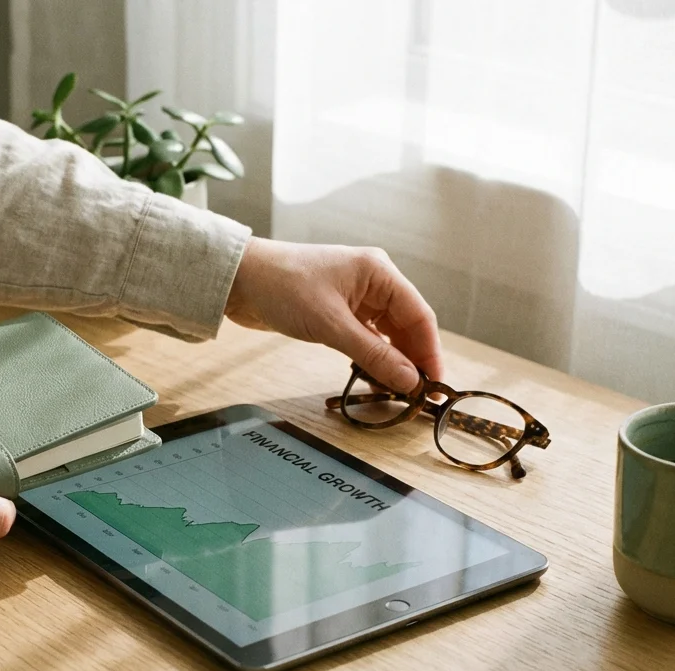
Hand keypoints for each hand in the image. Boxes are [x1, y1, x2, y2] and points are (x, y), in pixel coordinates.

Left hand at [226, 237, 443, 392]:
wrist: (239, 279)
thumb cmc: (283, 288)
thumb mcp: (330, 325)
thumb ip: (373, 354)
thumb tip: (409, 380)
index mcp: (379, 272)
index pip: (419, 315)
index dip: (430, 352)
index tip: (435, 384)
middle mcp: (373, 281)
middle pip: (406, 325)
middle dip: (414, 359)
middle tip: (420, 396)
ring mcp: (356, 296)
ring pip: (387, 333)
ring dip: (393, 360)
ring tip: (400, 391)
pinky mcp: (338, 311)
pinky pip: (367, 337)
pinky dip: (373, 356)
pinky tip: (377, 376)